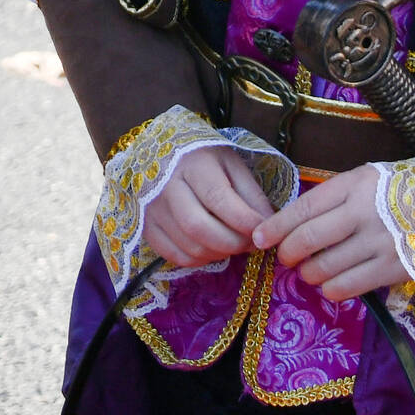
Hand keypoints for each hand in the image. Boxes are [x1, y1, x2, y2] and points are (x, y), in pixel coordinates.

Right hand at [142, 145, 276, 267]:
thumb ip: (252, 195)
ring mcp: (153, 210)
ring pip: (189, 246)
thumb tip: (267, 227)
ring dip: (219, 253)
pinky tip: (211, 248)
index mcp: (192, 165)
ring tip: (232, 244)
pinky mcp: (146, 228)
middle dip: (232, 243)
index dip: (244, 221)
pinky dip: (200, 260)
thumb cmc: (204, 159)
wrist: (163, 154)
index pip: (218, 198)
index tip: (262, 231)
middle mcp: (166, 187)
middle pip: (199, 227)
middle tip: (249, 243)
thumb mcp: (232, 165)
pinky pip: (175, 256)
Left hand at [251, 168, 406, 302]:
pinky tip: (331, 285)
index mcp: (354, 186)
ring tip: (310, 272)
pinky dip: (332, 289)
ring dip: (309, 274)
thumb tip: (294, 223)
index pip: (303, 209)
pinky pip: (350, 287)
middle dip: (288, 253)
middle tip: (285, 258)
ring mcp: (380, 243)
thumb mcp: (365, 180)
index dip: (275, 226)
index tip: (258, 238)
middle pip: (308, 239)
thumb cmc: (401, 190)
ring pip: (325, 267)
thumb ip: (333, 198)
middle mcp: (364, 213)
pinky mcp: (395, 270)